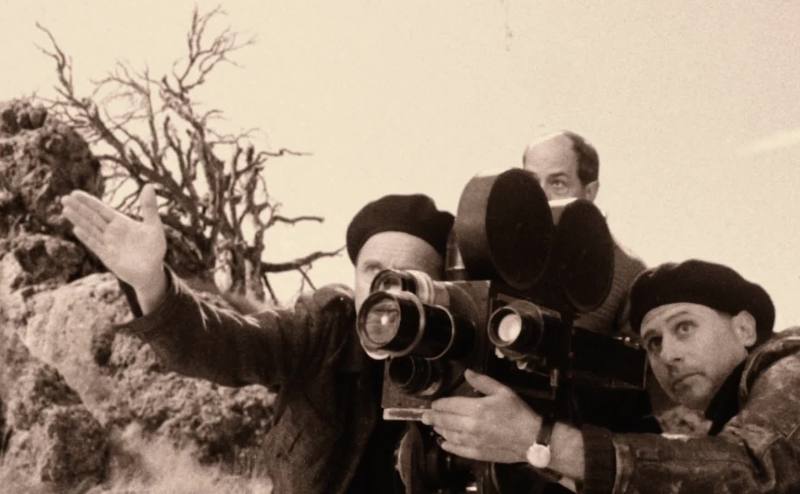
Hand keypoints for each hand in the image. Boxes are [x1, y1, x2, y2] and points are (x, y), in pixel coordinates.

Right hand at [61, 184, 166, 291]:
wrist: (152, 271)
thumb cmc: (153, 248)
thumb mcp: (153, 225)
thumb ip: (149, 207)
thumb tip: (149, 185)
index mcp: (121, 223)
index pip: (101, 209)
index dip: (89, 201)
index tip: (75, 193)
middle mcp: (111, 232)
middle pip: (92, 217)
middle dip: (78, 208)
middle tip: (64, 197)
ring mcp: (108, 244)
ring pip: (91, 229)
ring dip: (79, 220)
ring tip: (66, 210)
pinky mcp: (108, 257)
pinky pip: (96, 245)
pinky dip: (87, 238)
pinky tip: (77, 229)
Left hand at [421, 369, 540, 463]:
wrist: (531, 438)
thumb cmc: (518, 413)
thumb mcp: (503, 391)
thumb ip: (482, 382)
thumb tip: (467, 373)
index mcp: (476, 408)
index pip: (450, 405)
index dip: (439, 404)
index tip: (434, 404)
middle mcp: (471, 425)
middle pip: (446, 420)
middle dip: (433, 417)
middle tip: (425, 416)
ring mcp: (473, 441)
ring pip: (449, 435)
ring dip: (440, 429)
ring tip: (434, 426)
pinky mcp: (477, 453)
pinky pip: (458, 449)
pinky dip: (448, 445)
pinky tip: (444, 443)